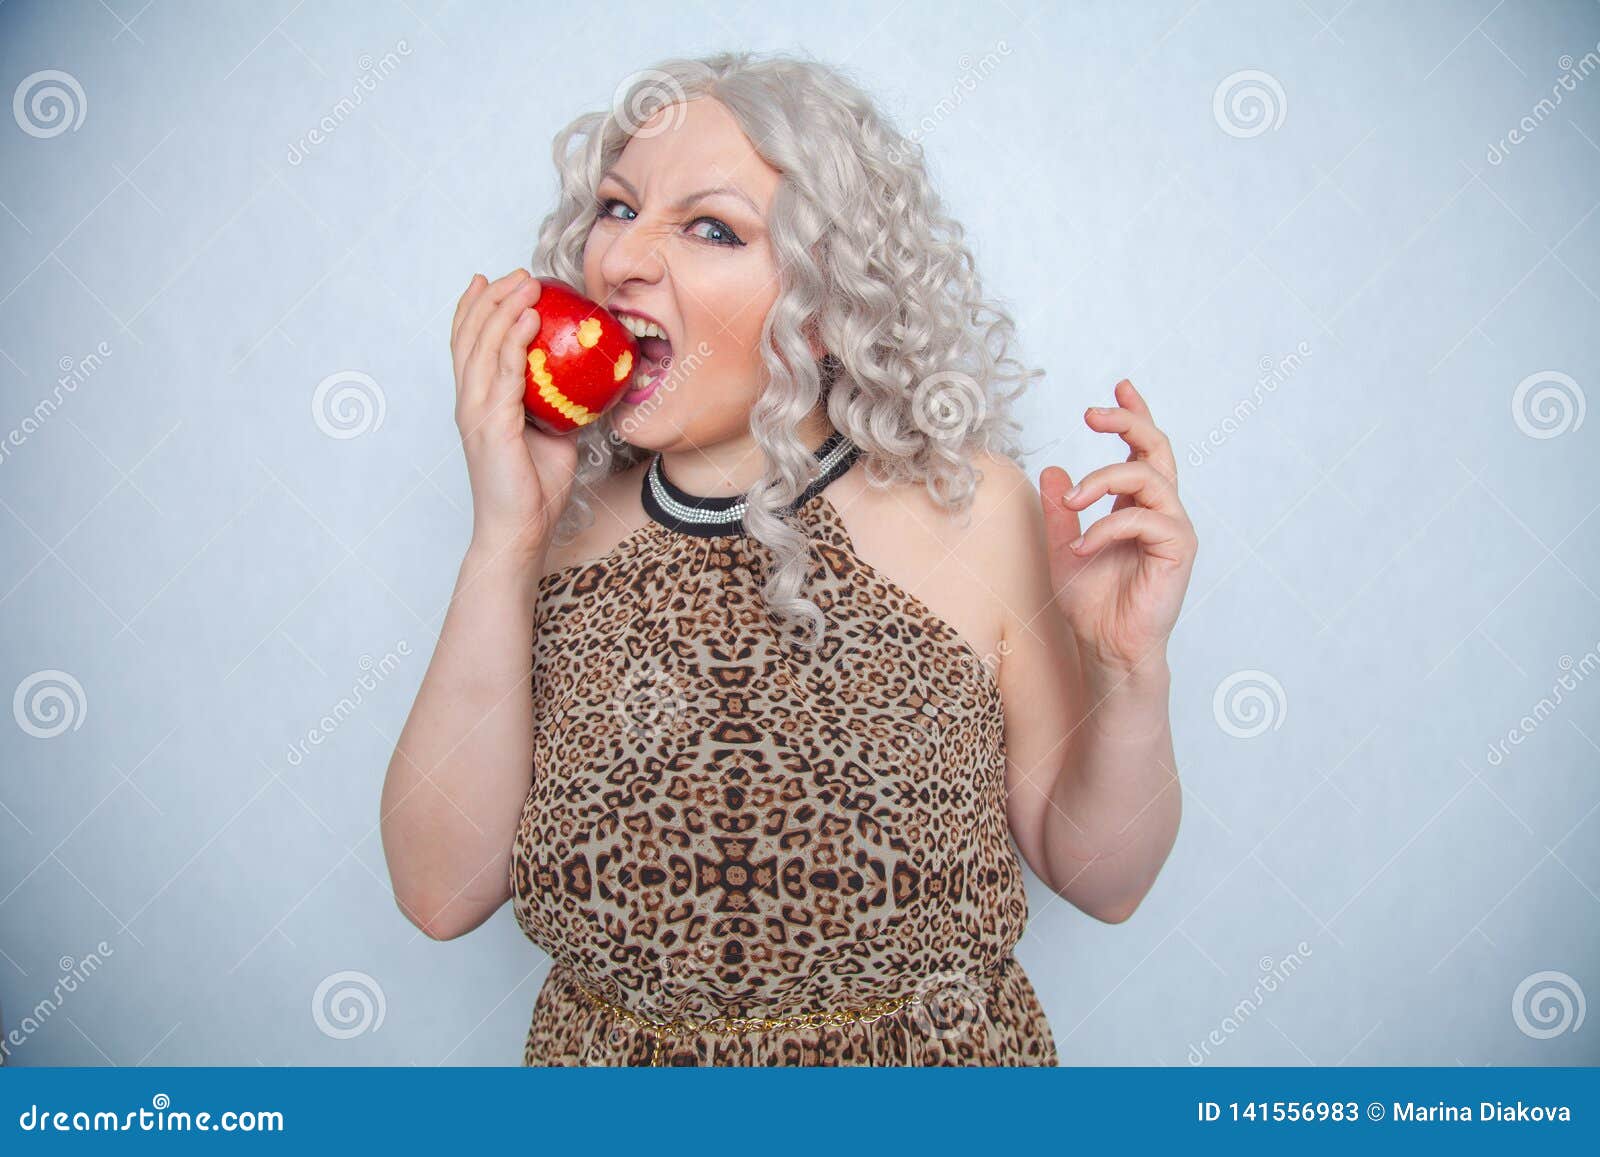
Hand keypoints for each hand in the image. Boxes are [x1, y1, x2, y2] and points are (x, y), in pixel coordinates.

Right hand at [451, 268, 577, 559]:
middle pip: (471, 334)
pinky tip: (530, 318)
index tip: (492, 279)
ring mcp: (476, 411)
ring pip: (484, 345)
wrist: (520, 531)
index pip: (469, 343)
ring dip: (504, 307)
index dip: (476, 307)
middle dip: (493, 297)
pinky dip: (514, 340)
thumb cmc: (534, 489)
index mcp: (478, 401)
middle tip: (520, 273)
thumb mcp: (553, 436)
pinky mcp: (491, 424)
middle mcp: (470, 401)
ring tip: (527, 283)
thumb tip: (584, 384)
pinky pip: (503, 373)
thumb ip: (559, 406)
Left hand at [1039, 379, 1197, 680]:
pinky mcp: (1178, 551)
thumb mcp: (1062, 550)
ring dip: (1104, 479)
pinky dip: (1108, 526)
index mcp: (1136, 506)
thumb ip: (1060, 512)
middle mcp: (1159, 511)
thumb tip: (1052, 471)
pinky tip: (1083, 547)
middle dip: (1128, 421)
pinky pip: (1146, 519)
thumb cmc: (1091, 604)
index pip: (1142, 450)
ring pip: (1148, 477)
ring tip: (1074, 503)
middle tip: (1092, 413)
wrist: (1105, 646)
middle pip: (1156, 448)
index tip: (1119, 385)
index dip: (1134, 415)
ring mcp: (1172, 529)